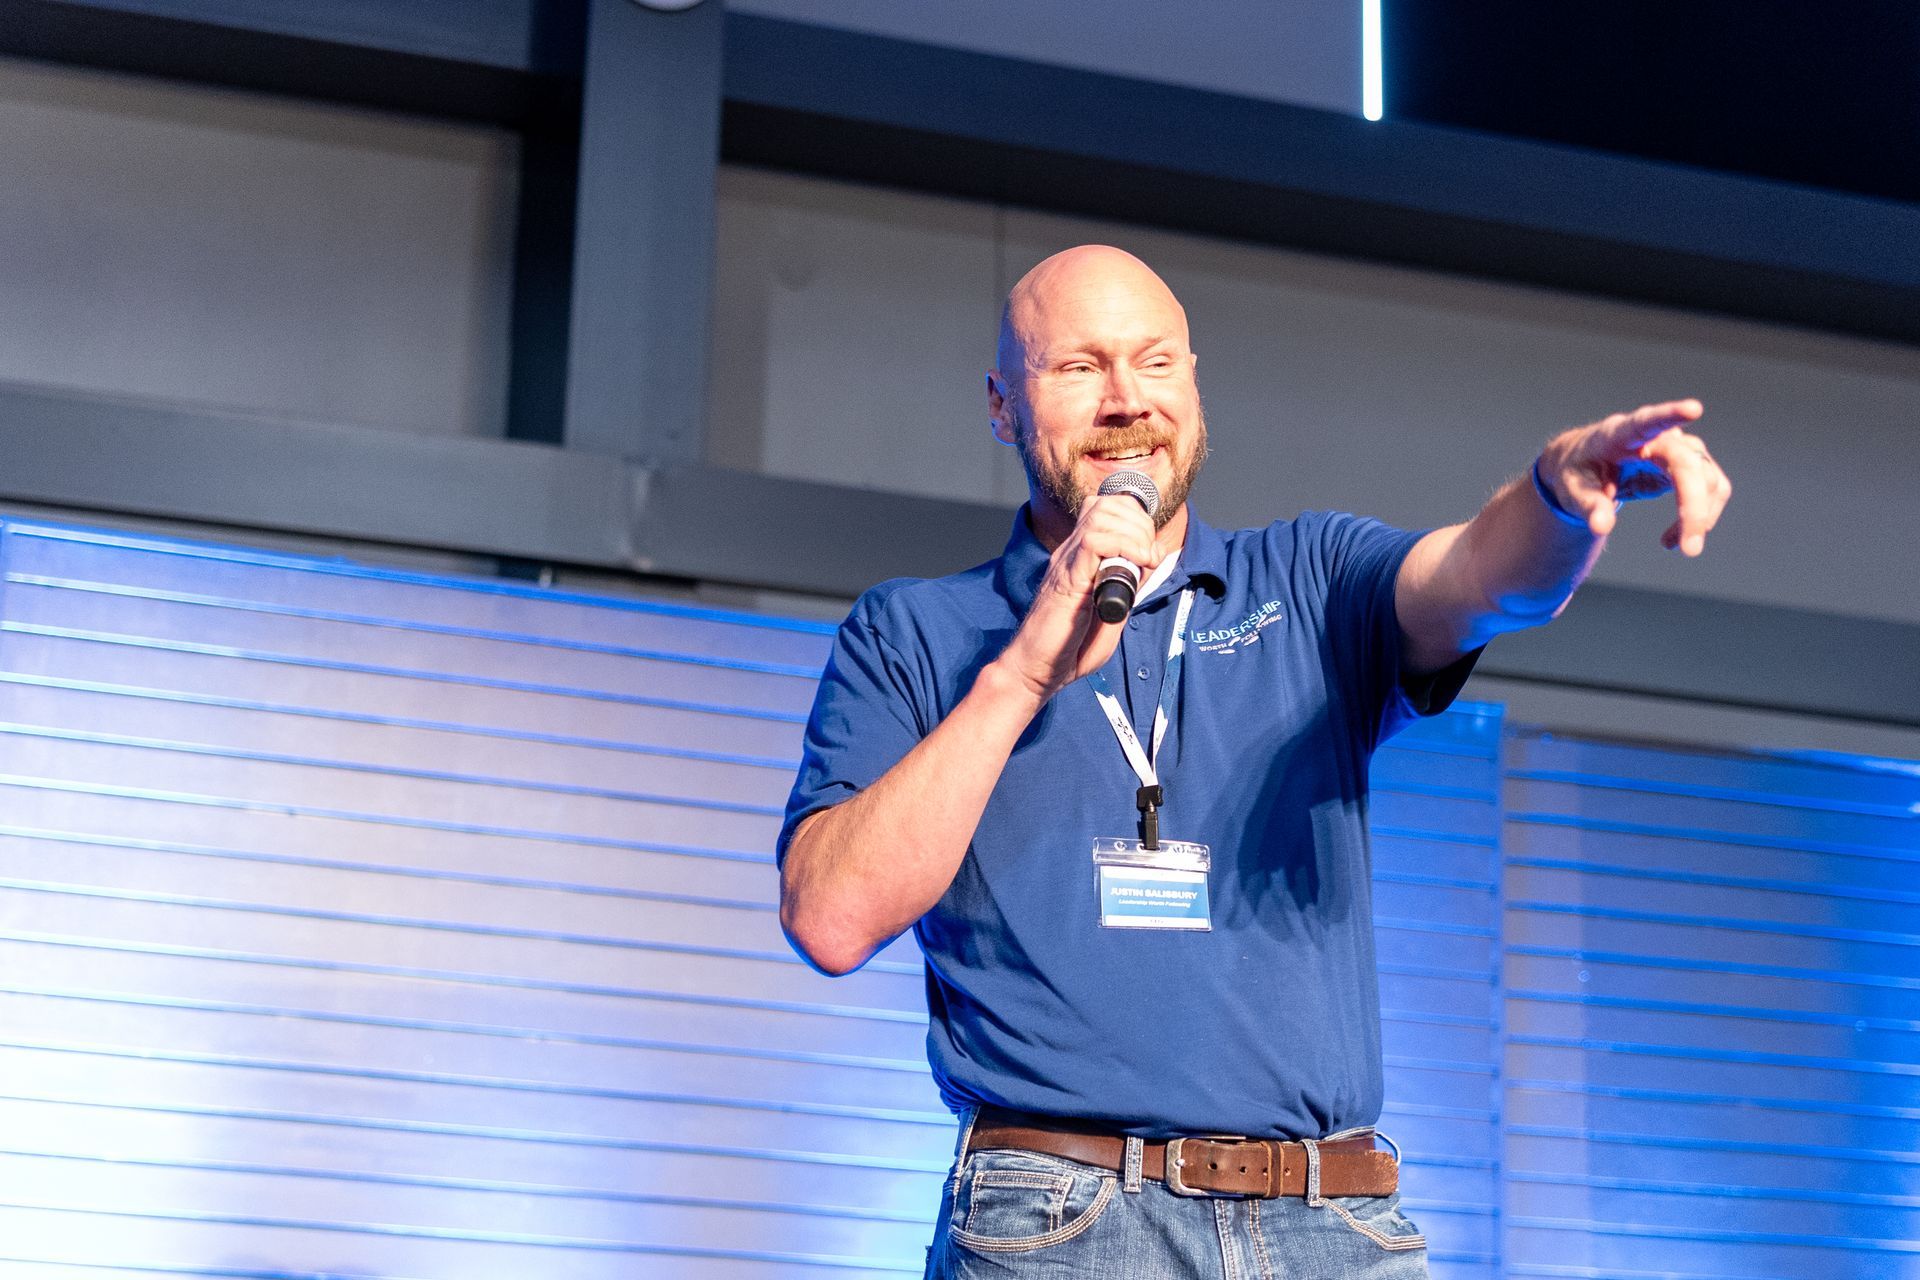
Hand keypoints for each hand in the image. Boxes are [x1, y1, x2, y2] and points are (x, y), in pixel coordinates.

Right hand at [996, 495, 1166, 701]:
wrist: (1035, 670)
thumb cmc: (1068, 648)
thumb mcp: (1112, 613)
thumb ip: (1129, 586)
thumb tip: (1150, 562)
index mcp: (1080, 556)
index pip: (1108, 508)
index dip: (1137, 520)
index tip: (1151, 554)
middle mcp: (1071, 552)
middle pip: (1108, 503)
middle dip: (1141, 523)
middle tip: (1149, 557)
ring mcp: (1066, 562)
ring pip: (1102, 514)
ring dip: (1134, 532)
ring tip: (1143, 561)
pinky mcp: (1066, 579)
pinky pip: (1093, 541)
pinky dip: (1124, 545)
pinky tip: (1134, 566)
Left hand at [1538, 399, 1731, 554]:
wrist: (1587, 467)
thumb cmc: (1579, 473)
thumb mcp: (1573, 491)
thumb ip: (1589, 506)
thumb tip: (1602, 526)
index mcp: (1620, 435)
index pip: (1646, 421)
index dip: (1670, 414)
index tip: (1694, 409)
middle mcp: (1656, 437)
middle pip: (1687, 464)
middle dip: (1694, 506)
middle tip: (1689, 549)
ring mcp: (1678, 449)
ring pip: (1707, 478)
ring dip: (1699, 516)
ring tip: (1671, 544)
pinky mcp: (1689, 466)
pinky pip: (1709, 490)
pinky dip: (1699, 517)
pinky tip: (1673, 537)